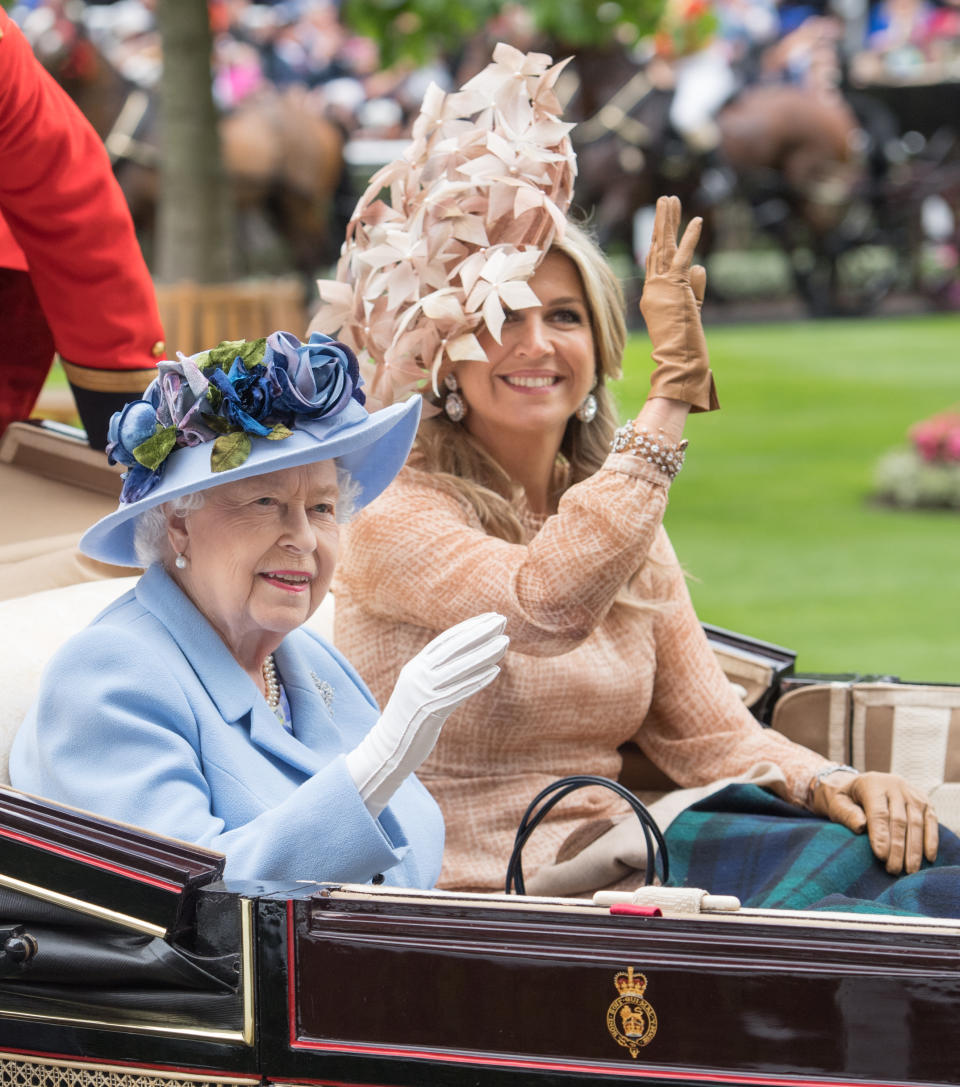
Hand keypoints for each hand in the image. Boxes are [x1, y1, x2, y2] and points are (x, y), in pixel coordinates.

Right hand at [345, 613, 508, 816]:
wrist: (388, 749)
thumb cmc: (409, 720)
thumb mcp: (419, 689)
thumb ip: (436, 673)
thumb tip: (464, 659)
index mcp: (415, 666)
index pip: (446, 639)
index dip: (469, 626)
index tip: (490, 617)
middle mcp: (418, 674)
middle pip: (454, 647)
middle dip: (480, 632)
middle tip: (502, 621)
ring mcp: (423, 692)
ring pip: (460, 667)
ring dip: (485, 652)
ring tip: (505, 642)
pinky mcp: (430, 711)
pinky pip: (459, 691)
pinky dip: (478, 679)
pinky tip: (495, 670)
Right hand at [640, 194, 718, 412]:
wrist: (678, 364)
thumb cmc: (683, 348)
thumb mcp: (691, 312)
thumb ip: (695, 289)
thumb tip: (701, 267)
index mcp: (654, 297)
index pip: (655, 263)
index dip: (658, 241)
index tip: (662, 223)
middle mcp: (653, 289)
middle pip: (655, 249)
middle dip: (661, 223)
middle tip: (665, 200)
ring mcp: (661, 288)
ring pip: (663, 248)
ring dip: (668, 222)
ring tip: (670, 199)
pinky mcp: (674, 288)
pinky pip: (683, 257)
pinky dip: (691, 238)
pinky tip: (697, 219)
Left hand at [810, 769, 938, 873]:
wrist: (860, 784)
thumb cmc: (846, 799)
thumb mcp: (837, 803)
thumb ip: (846, 813)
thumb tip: (861, 826)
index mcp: (871, 784)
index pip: (879, 812)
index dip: (881, 835)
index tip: (881, 857)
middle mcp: (894, 785)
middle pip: (899, 820)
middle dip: (898, 848)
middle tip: (894, 870)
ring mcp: (911, 792)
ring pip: (916, 822)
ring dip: (914, 849)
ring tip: (910, 871)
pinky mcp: (924, 801)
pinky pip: (931, 821)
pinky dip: (931, 840)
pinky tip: (928, 858)